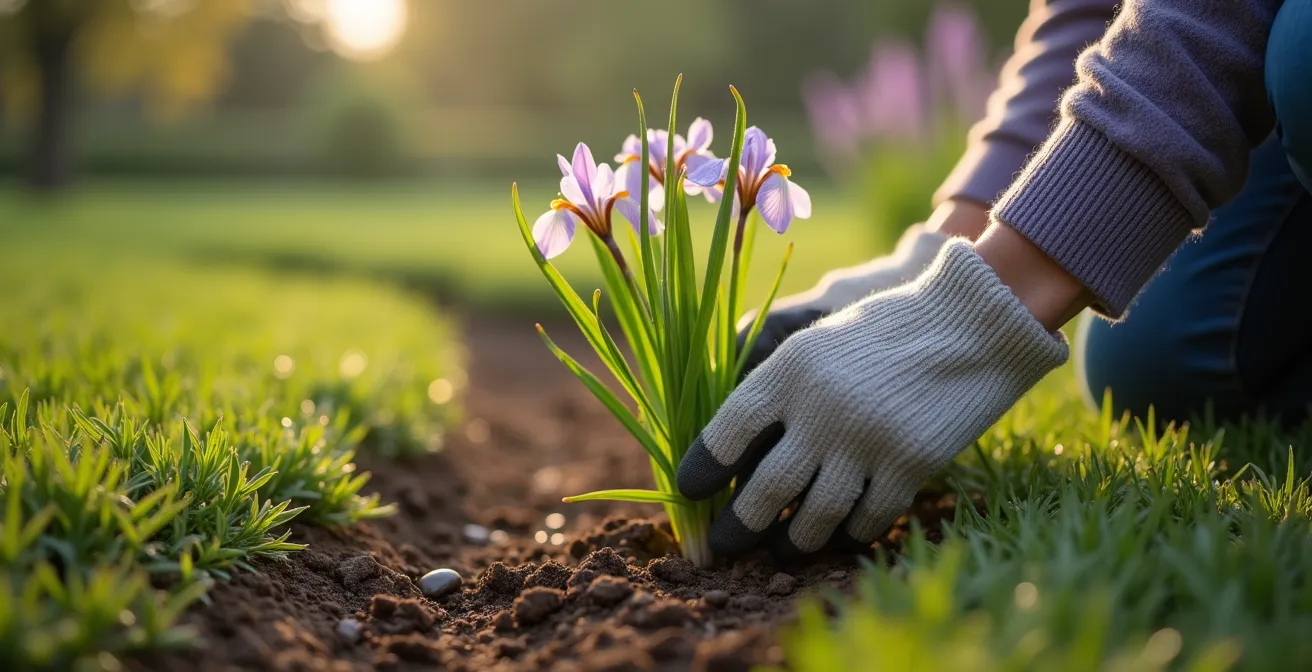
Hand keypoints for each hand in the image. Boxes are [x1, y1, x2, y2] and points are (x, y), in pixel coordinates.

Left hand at [679, 240, 1068, 559]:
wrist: (971, 323)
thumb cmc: (884, 332)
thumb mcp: (818, 342)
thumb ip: (777, 389)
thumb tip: (735, 450)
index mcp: (790, 370)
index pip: (727, 430)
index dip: (701, 467)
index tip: (687, 490)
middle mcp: (821, 408)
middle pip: (765, 489)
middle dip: (738, 527)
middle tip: (725, 545)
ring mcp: (867, 440)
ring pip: (814, 517)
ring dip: (792, 542)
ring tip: (782, 548)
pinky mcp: (911, 463)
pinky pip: (868, 519)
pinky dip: (849, 534)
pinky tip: (840, 536)